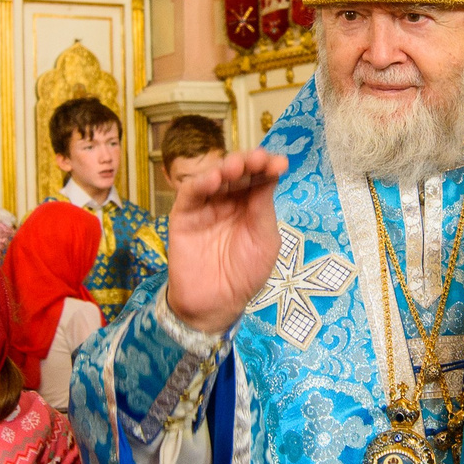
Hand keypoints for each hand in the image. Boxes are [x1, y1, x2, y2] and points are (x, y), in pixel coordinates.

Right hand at [164, 149, 285, 336]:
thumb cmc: (245, 274)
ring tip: (236, 167)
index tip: (280, 163)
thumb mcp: (265, 241)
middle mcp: (228, 199)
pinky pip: (191, 193)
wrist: (216, 304)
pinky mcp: (184, 214)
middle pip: (238, 172)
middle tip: (258, 159)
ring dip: (226, 167)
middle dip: (249, 162)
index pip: (259, 177)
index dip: (268, 166)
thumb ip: (263, 209)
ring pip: (214, 176)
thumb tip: (270, 175)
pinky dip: (200, 183)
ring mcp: (206, 205)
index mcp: (251, 204)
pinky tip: (213, 180)